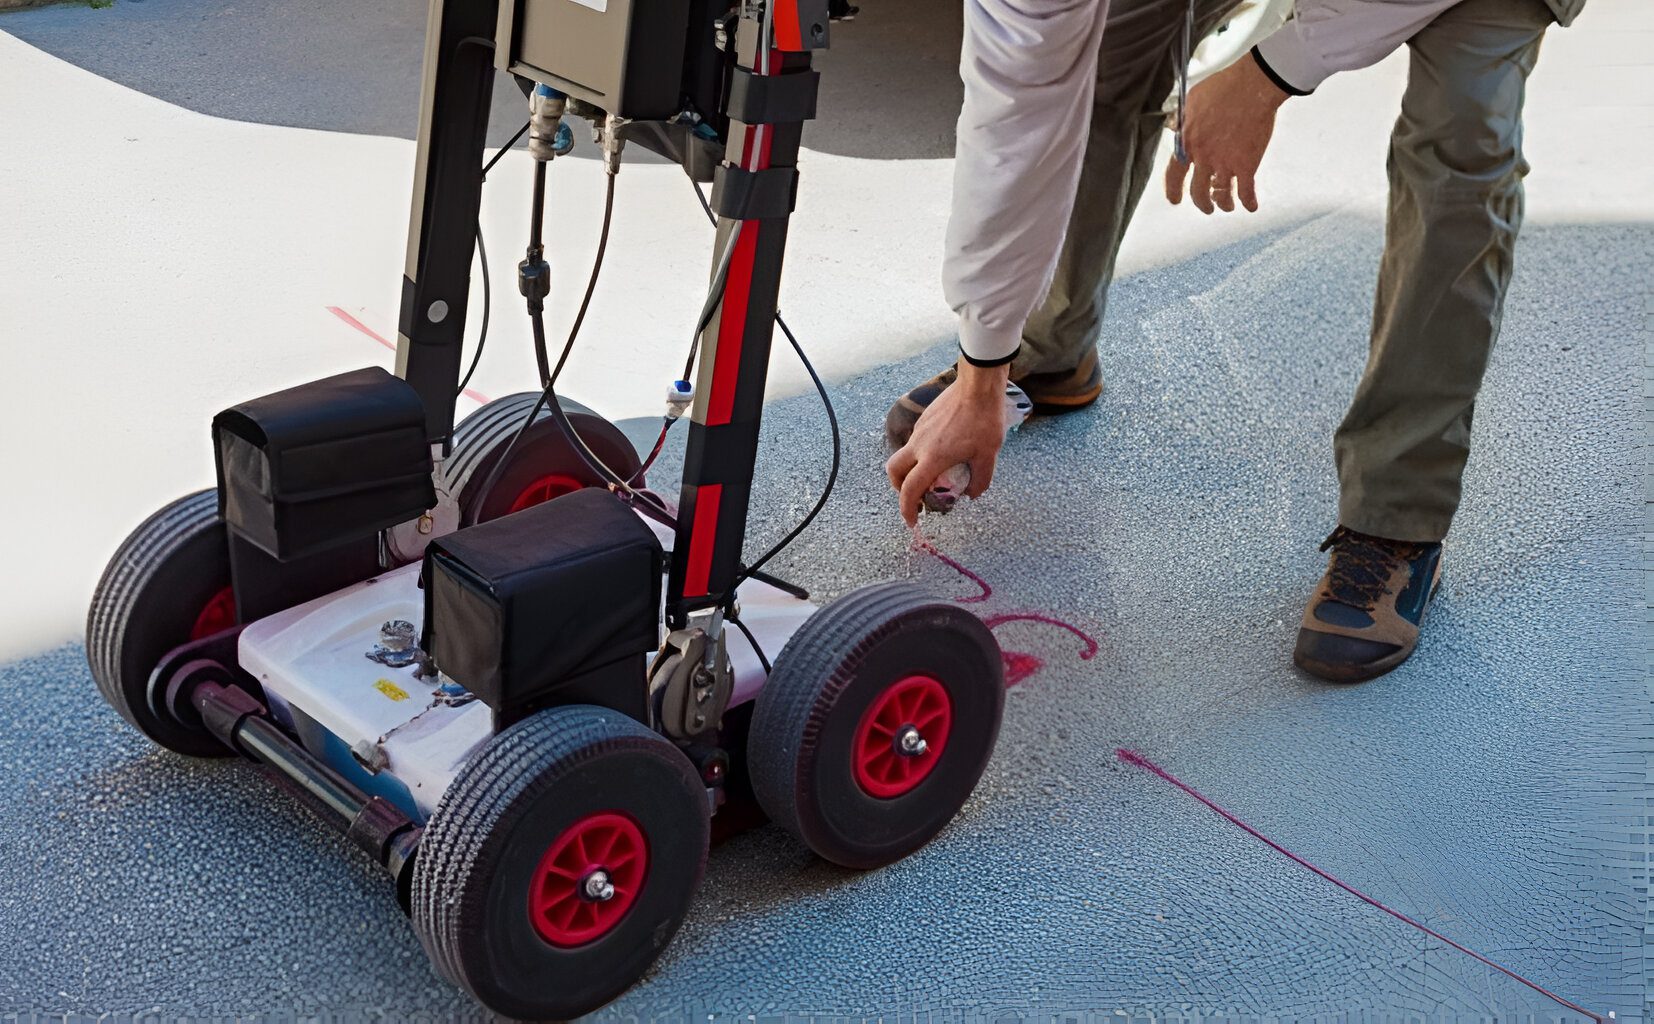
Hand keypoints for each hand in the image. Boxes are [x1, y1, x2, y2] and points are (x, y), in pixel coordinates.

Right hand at [885, 361, 1009, 525]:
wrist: (978, 386)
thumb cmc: (985, 420)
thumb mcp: (989, 456)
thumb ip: (980, 480)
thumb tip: (971, 495)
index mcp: (933, 458)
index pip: (910, 490)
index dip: (907, 510)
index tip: (911, 521)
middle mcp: (920, 445)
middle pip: (894, 472)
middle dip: (898, 488)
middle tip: (913, 497)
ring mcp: (920, 430)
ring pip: (905, 455)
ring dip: (910, 470)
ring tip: (930, 476)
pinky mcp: (924, 419)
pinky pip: (915, 442)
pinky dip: (920, 454)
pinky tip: (940, 452)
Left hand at [1164, 54, 1287, 213]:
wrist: (1251, 87)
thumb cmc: (1223, 88)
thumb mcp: (1191, 101)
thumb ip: (1182, 118)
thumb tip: (1174, 126)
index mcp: (1188, 144)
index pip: (1174, 175)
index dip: (1173, 190)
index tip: (1175, 200)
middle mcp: (1204, 159)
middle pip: (1198, 192)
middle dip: (1202, 203)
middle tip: (1206, 207)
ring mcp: (1225, 164)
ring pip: (1221, 196)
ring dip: (1224, 204)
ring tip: (1226, 206)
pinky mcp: (1247, 165)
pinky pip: (1246, 192)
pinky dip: (1249, 202)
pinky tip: (1251, 206)